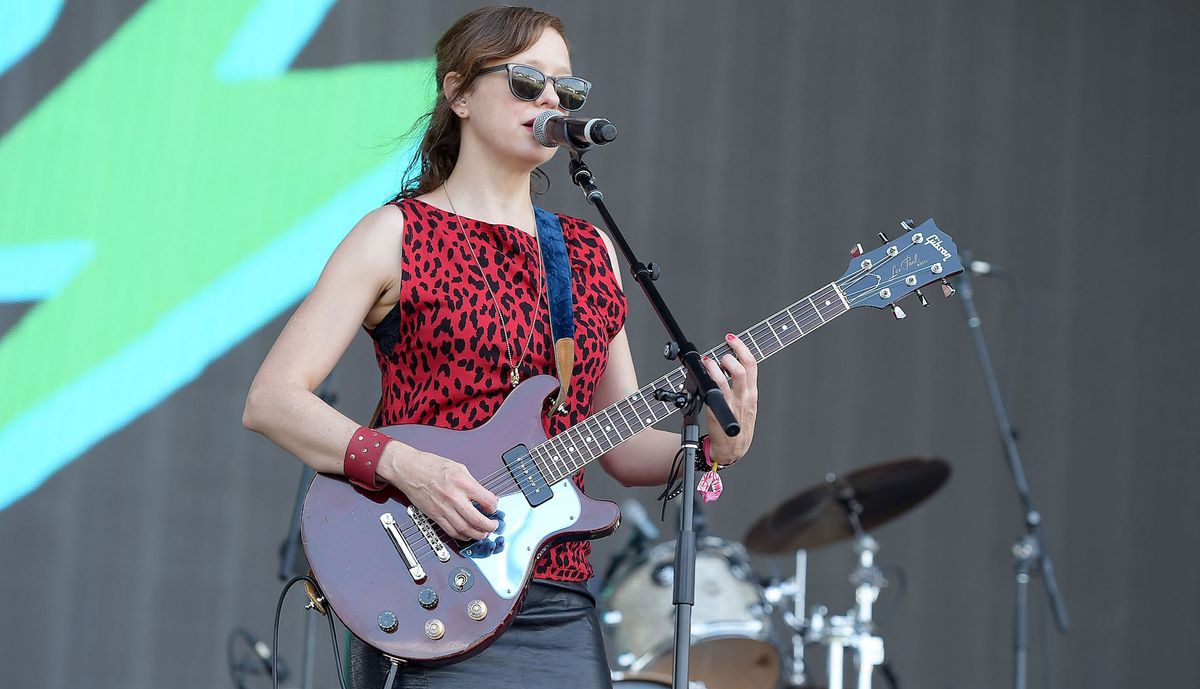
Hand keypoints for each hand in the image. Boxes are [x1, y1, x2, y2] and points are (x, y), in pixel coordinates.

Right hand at [378, 443, 499, 540]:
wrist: (409, 470)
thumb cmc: (430, 465)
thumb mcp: (458, 468)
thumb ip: (473, 483)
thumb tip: (486, 495)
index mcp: (462, 482)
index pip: (486, 500)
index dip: (494, 506)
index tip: (494, 507)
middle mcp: (453, 497)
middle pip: (477, 519)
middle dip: (490, 526)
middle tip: (494, 526)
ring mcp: (443, 508)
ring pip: (465, 529)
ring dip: (477, 534)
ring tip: (483, 533)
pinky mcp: (435, 516)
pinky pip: (451, 531)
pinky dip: (462, 536)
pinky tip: (468, 534)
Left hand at [701, 333, 758, 465]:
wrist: (732, 450)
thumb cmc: (737, 426)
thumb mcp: (746, 404)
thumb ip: (741, 386)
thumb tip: (727, 365)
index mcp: (752, 393)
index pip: (752, 364)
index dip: (741, 348)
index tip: (731, 338)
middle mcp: (744, 397)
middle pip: (742, 368)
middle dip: (730, 354)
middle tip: (721, 353)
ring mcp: (732, 404)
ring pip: (727, 378)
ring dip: (716, 365)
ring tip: (709, 361)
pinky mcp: (718, 412)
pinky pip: (713, 391)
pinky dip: (708, 377)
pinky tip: (703, 372)